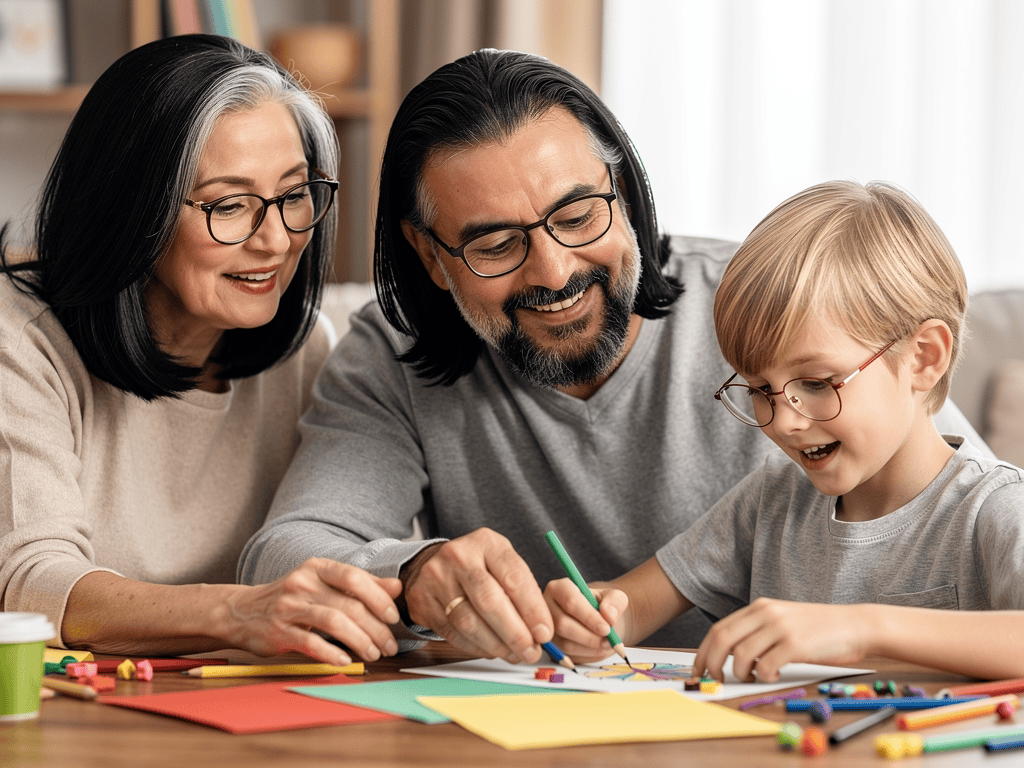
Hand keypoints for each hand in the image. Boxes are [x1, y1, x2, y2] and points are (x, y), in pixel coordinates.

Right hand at [220, 557, 401, 664]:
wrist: (241, 611)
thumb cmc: (292, 598)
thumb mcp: (323, 584)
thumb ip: (360, 585)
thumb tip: (396, 587)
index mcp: (317, 568)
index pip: (354, 577)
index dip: (378, 597)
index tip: (393, 617)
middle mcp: (303, 583)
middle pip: (348, 604)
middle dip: (375, 627)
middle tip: (389, 644)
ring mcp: (288, 607)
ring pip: (333, 622)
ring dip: (359, 640)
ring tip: (373, 654)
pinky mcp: (278, 631)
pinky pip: (310, 643)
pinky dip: (332, 653)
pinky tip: (346, 661)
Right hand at [400, 528, 551, 662]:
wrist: (432, 563)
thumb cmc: (478, 566)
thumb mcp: (501, 563)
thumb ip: (523, 590)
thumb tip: (543, 630)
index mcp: (486, 542)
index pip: (514, 578)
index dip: (533, 610)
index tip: (545, 632)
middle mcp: (458, 556)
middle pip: (490, 601)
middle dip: (515, 633)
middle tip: (531, 651)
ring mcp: (436, 578)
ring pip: (469, 622)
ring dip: (496, 645)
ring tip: (514, 654)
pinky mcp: (422, 601)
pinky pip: (453, 633)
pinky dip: (476, 648)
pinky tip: (491, 650)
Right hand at [544, 578, 628, 662]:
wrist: (600, 622)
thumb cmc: (603, 606)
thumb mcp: (614, 597)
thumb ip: (615, 601)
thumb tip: (609, 615)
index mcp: (559, 589)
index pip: (570, 601)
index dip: (588, 617)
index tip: (606, 628)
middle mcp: (547, 608)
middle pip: (563, 624)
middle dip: (589, 636)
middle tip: (608, 641)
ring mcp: (547, 630)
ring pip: (565, 644)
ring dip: (590, 648)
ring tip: (607, 644)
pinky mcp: (551, 648)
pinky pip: (568, 657)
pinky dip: (587, 656)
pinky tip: (598, 649)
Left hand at [693, 598, 871, 681]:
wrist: (855, 625)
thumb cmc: (817, 629)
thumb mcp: (781, 620)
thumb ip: (757, 631)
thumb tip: (728, 656)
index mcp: (759, 608)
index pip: (718, 629)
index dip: (703, 652)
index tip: (699, 669)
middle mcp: (766, 614)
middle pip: (722, 640)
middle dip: (711, 664)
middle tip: (715, 680)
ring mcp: (780, 628)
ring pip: (741, 656)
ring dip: (741, 674)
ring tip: (753, 678)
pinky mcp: (796, 645)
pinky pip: (767, 666)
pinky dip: (764, 677)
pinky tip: (773, 676)